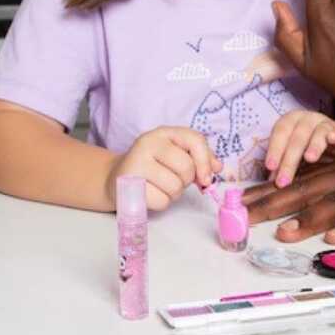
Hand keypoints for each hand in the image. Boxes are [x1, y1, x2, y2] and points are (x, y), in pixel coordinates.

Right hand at [105, 126, 221, 211]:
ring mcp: (136, 163)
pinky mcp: (128, 186)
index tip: (207, 178)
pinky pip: (162, 201)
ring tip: (162, 186)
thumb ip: (199, 157)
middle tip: (176, 179)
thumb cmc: (153, 165)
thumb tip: (218, 167)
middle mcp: (148, 143)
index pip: (195, 140)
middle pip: (186, 167)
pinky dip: (162, 202)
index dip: (206, 161)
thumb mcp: (176, 153)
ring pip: (175, 187)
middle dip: (187, 180)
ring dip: (174, 193)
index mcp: (164, 132)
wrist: (116, 178)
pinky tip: (151, 194)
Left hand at [265, 111, 334, 187]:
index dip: (274, 148)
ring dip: (313, 145)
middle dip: (289, 159)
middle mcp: (307, 119)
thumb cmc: (308, 148)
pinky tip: (332, 139)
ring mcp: (325, 124)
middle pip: (297, 137)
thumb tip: (270, 183)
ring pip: (318, 133)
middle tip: (284, 181)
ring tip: (309, 159)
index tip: (270, 167)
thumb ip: (282, 166)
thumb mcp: (293, 156)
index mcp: (290, 121)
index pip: (280, 132)